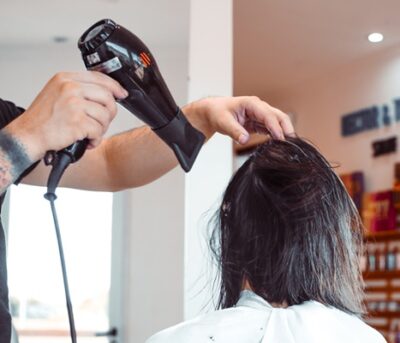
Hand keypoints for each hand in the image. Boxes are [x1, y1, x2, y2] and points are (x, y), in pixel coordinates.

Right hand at [6, 71, 127, 159]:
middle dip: (110, 112)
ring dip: (102, 128)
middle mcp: (70, 88)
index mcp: (66, 78)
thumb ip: (79, 89)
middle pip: (107, 96)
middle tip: (102, 122)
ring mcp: (73, 104)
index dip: (115, 87)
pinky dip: (96, 139)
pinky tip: (86, 141)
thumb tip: (108, 93)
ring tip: (90, 133)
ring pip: (105, 115)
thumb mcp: (57, 93)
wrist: (28, 135)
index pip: (99, 77)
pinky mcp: (77, 121)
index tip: (122, 94)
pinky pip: (98, 131)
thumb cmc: (43, 119)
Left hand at [183, 96, 294, 143]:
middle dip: (287, 128)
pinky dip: (277, 136)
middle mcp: (259, 108)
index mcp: (252, 104)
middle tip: (292, 143)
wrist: (213, 112)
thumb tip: (244, 140)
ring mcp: (261, 115)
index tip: (280, 139)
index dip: (275, 127)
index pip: (268, 115)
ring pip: (278, 123)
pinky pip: (272, 129)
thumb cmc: (217, 113)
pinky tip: (280, 145)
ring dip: (284, 133)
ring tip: (289, 147)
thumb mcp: (223, 122)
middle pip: (279, 116)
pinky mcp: (259, 123)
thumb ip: (234, 131)